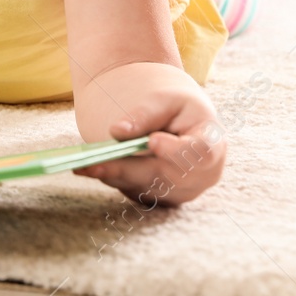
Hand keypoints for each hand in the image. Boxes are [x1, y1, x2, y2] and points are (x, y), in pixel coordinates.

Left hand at [75, 84, 225, 205]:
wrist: (176, 118)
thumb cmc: (174, 104)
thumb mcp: (165, 98)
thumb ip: (145, 113)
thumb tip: (118, 133)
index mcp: (211, 143)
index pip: (200, 153)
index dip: (178, 151)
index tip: (153, 141)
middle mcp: (201, 175)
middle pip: (164, 175)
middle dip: (128, 169)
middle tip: (95, 163)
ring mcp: (182, 190)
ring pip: (146, 187)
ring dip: (115, 177)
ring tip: (84, 167)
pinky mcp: (161, 197)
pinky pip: (136, 191)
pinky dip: (113, 180)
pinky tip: (89, 170)